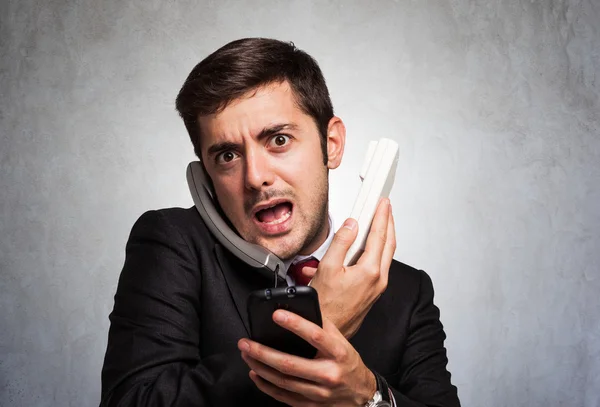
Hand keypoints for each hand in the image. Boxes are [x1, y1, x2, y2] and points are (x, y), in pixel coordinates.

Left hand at [238, 309, 376, 405]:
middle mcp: (328, 374)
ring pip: (283, 381)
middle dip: (263, 352)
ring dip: (260, 367)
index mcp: (338, 353)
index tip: (276, 315)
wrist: (361, 394)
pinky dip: (266, 385)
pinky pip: (283, 396)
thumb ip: (323, 326)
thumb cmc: (347, 362)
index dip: (295, 324)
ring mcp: (319, 393)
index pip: (315, 335)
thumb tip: (299, 309)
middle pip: (290, 364)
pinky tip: (255, 373)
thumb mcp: (341, 341)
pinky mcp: (310, 405)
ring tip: (247, 354)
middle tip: (246, 342)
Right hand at [307, 198, 395, 337]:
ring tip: (379, 223)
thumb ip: (341, 243)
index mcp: (370, 271)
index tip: (383, 203)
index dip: (382, 216)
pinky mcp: (373, 292)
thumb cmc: (325, 307)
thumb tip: (351, 225)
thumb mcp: (327, 268)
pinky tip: (368, 247)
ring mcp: (378, 287)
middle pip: (389, 244)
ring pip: (386, 255)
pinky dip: (377, 250)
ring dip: (384, 236)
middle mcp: (379, 279)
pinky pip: (380, 265)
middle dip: (388, 223)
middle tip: (386, 209)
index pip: (379, 235)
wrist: (327, 333)